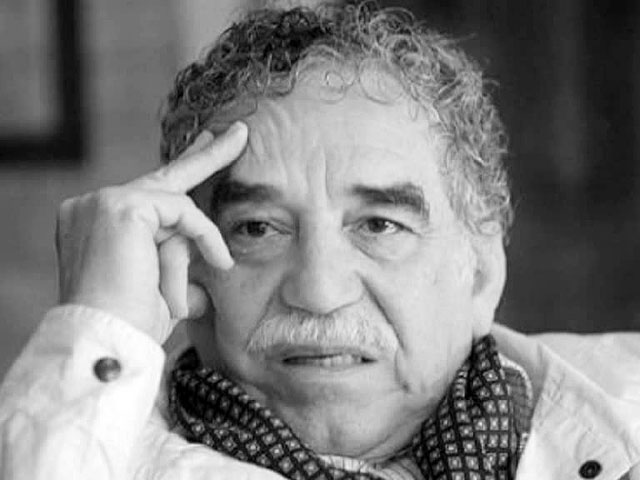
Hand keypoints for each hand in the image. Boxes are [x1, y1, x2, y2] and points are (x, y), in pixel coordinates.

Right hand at [55, 122, 247, 342]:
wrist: (109, 342)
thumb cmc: (133, 324)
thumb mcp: (166, 288)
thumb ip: (185, 268)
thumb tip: (218, 268)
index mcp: (96, 223)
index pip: (147, 191)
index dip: (183, 169)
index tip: (208, 145)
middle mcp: (92, 206)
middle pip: (164, 176)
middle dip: (207, 155)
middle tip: (240, 133)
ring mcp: (102, 202)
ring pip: (176, 204)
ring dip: (201, 238)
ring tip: (220, 265)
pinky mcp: (121, 206)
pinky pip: (182, 211)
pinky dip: (206, 235)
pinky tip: (219, 260)